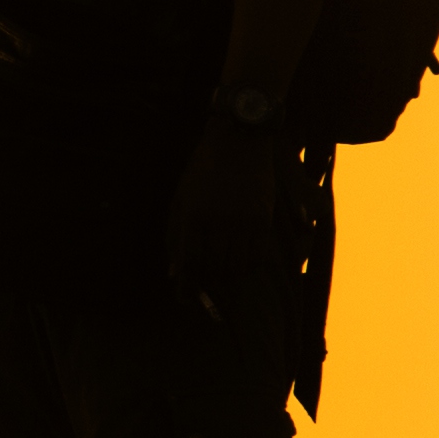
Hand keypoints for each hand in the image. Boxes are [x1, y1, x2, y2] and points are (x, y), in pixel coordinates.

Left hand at [165, 121, 310, 297]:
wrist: (239, 139)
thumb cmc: (203, 170)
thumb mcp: (182, 198)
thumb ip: (176, 236)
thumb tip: (174, 274)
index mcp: (193, 215)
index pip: (189, 263)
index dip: (187, 287)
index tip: (184, 298)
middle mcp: (218, 221)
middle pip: (214, 268)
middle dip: (208, 279)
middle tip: (206, 279)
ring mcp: (243, 221)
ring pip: (237, 267)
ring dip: (228, 273)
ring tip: (223, 266)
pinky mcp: (264, 219)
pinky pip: (258, 258)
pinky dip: (249, 264)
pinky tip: (242, 258)